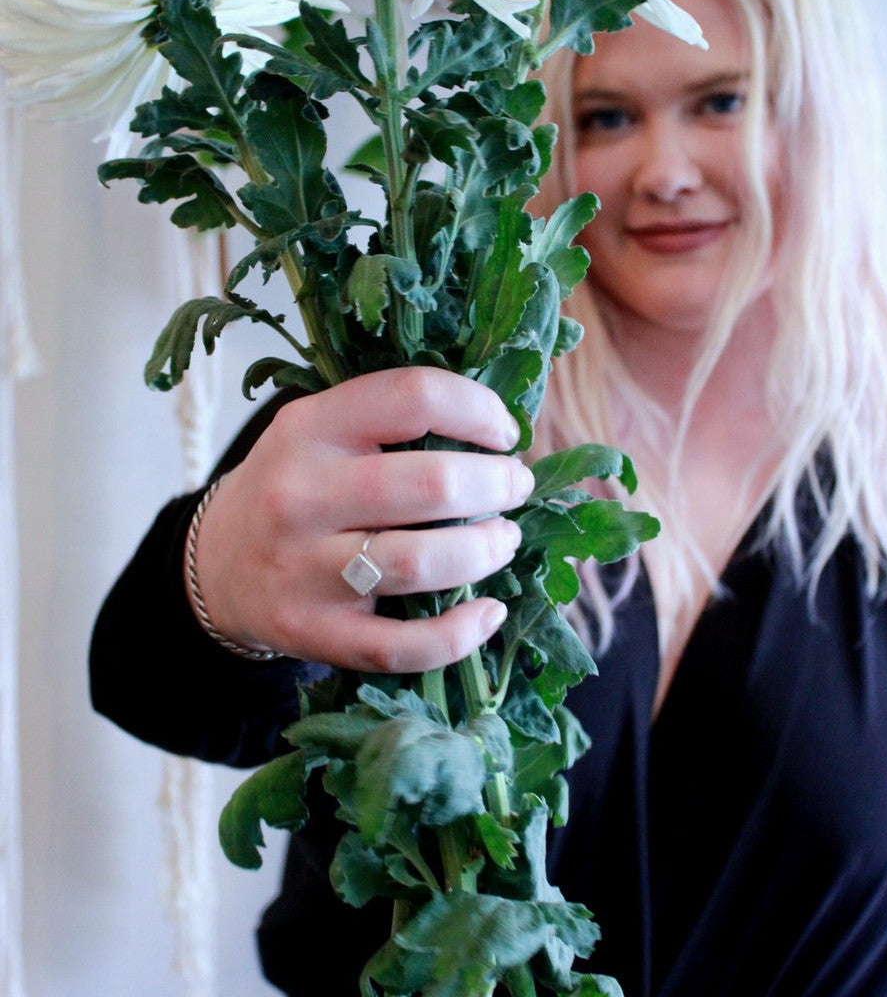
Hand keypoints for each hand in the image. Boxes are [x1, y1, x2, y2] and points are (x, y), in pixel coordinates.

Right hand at [187, 367, 532, 671]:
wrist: (214, 565)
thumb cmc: (294, 486)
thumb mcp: (320, 430)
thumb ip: (391, 421)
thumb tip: (500, 428)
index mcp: (310, 427)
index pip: (413, 397)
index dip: (479, 410)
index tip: (504, 432)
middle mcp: (301, 494)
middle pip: (430, 484)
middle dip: (496, 484)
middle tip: (515, 487)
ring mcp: (303, 569)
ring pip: (420, 562)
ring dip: (485, 552)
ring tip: (504, 540)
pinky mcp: (313, 632)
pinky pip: (400, 646)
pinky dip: (459, 634)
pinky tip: (488, 614)